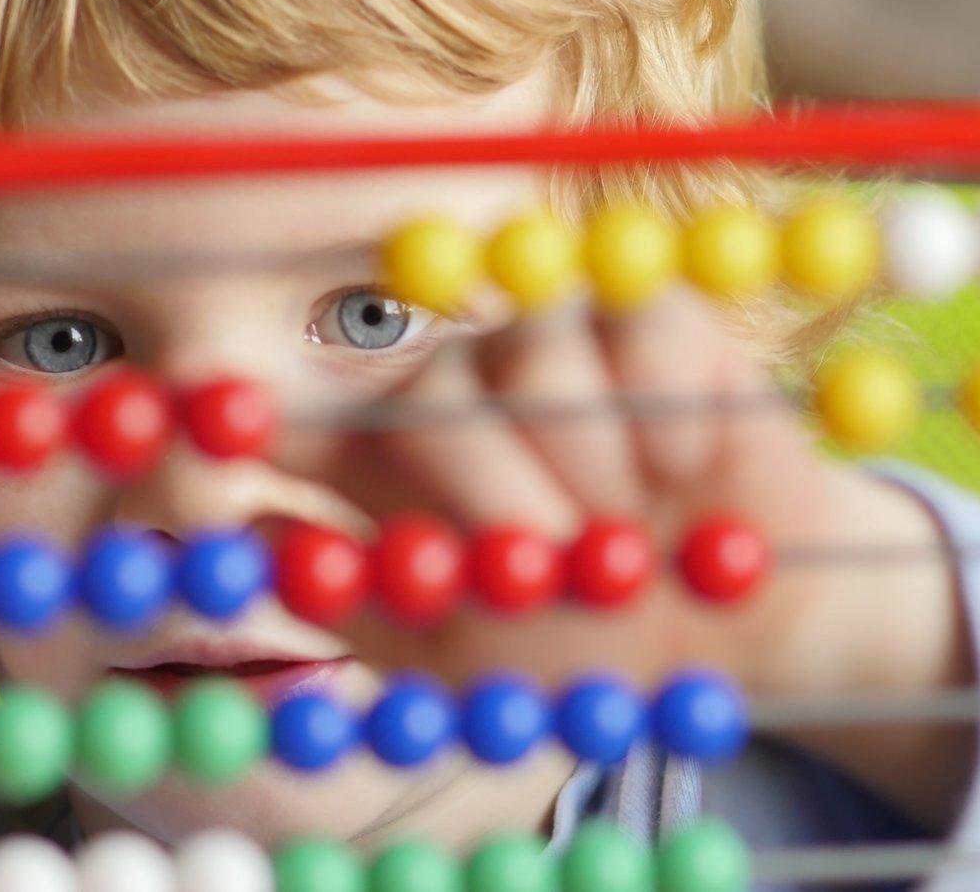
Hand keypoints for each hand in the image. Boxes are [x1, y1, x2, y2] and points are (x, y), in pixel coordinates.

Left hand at [284, 289, 957, 694]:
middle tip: (551, 559)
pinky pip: (638, 330)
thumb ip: (363, 605)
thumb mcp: (464, 661)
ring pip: (536, 357)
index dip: (252, 414)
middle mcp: (459, 386)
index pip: (295, 420)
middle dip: (493, 490)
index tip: (237, 422)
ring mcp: (556, 343)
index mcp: (392, 465)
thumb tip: (248, 537)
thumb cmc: (590, 650)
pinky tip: (684, 471)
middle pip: (434, 388)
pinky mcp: (651, 319)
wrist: (741, 637)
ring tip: (630, 533)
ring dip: (592, 468)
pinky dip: (665, 414)